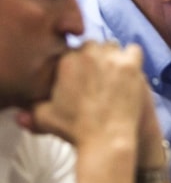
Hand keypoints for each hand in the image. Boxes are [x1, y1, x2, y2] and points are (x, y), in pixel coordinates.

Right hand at [16, 41, 146, 148]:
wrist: (105, 137)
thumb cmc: (75, 129)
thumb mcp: (45, 117)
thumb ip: (33, 107)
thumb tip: (23, 109)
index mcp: (66, 61)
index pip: (73, 50)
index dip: (79, 62)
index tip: (83, 75)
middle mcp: (88, 54)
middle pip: (93, 45)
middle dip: (95, 57)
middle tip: (99, 75)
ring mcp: (111, 58)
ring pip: (113, 46)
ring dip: (113, 56)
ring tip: (114, 72)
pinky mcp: (131, 65)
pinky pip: (134, 50)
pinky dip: (132, 57)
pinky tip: (130, 69)